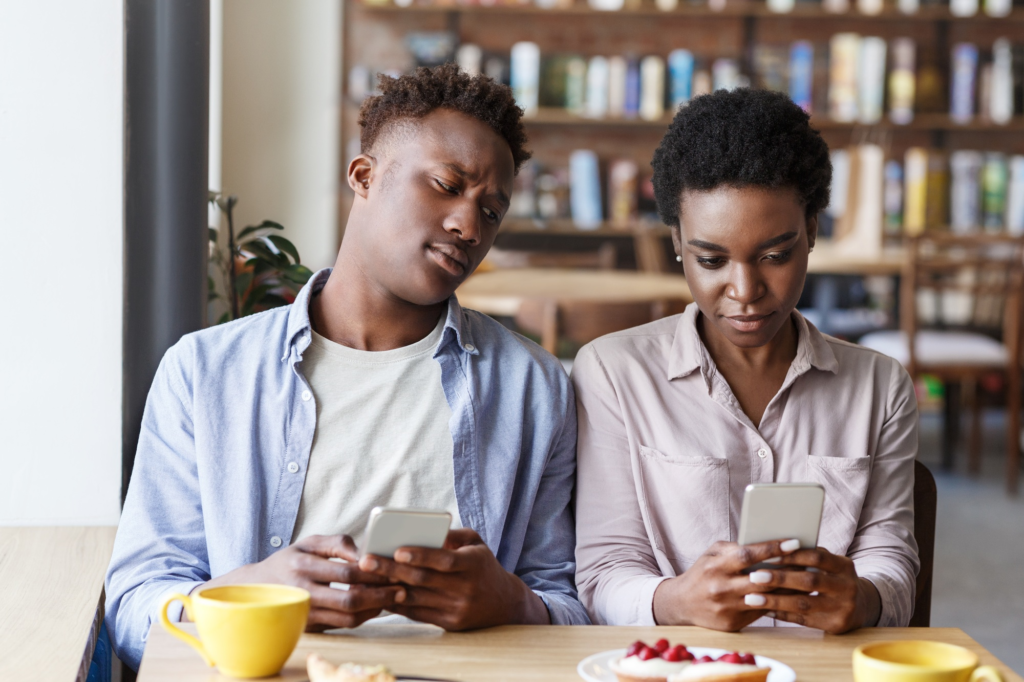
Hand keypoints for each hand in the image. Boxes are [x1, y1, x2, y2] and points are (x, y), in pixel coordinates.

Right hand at [199, 535, 405, 630]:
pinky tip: (376, 607)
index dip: (373, 573)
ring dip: (375, 609)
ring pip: (348, 618)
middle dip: (380, 595)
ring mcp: (305, 613)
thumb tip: (364, 553)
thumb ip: (338, 543)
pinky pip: (342, 626)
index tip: (394, 569)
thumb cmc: (290, 561)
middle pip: (349, 599)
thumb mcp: (309, 543)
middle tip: (402, 589)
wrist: (258, 589)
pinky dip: (363, 617)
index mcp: (303, 566)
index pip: (346, 573)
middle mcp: (302, 592)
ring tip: (393, 598)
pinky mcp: (309, 627)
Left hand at [357, 528, 549, 629]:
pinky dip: (397, 605)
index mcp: (473, 564)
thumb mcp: (476, 543)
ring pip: (416, 599)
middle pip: (423, 580)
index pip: (444, 560)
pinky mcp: (450, 624)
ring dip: (388, 589)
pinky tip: (380, 594)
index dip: (421, 555)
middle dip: (392, 570)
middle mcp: (465, 588)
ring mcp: (457, 609)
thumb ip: (453, 534)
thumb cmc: (483, 565)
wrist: (503, 604)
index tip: (397, 550)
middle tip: (366, 562)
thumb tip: (425, 529)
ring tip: (366, 579)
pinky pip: (418, 614)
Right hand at [653, 539, 801, 630]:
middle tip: (810, 561)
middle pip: (761, 579)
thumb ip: (734, 548)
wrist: (681, 604)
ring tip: (809, 579)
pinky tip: (793, 595)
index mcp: (715, 567)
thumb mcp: (711, 555)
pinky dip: (778, 603)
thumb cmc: (702, 573)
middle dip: (788, 569)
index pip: (747, 555)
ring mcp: (727, 608)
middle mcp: (721, 588)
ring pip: (766, 598)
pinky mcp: (733, 624)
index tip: (793, 542)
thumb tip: (764, 544)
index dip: (771, 548)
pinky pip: (761, 612)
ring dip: (789, 589)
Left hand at [742, 548, 880, 633]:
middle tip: (754, 576)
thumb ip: (810, 557)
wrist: (859, 607)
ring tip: (751, 597)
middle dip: (780, 578)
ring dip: (775, 600)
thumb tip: (774, 548)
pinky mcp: (835, 625)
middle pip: (810, 581)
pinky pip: (803, 619)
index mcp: (844, 566)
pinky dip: (781, 613)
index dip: (792, 555)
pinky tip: (764, 609)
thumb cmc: (833, 579)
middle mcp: (847, 587)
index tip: (768, 554)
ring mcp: (843, 608)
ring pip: (804, 603)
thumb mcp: (831, 565)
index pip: (817, 556)